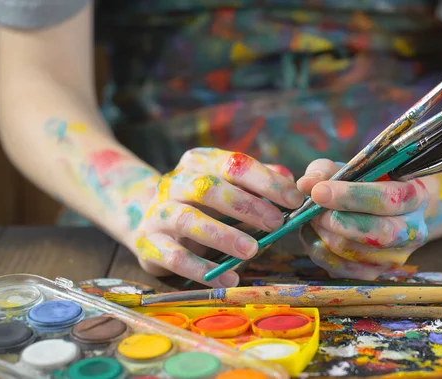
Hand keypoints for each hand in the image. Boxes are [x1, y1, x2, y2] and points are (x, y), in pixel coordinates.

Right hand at [132, 148, 303, 286]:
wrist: (147, 220)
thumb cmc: (202, 203)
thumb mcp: (228, 186)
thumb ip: (258, 183)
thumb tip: (291, 182)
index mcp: (200, 162)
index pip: (235, 164)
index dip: (266, 181)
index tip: (294, 200)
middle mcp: (176, 182)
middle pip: (210, 188)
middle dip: (247, 206)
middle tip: (276, 224)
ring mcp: (159, 213)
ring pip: (188, 220)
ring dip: (223, 236)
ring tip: (252, 251)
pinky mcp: (148, 244)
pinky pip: (175, 257)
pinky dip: (203, 270)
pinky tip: (229, 279)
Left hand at [297, 159, 428, 279]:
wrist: (386, 213)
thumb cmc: (367, 184)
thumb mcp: (352, 169)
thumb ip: (328, 171)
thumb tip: (306, 184)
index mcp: (414, 197)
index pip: (387, 199)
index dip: (350, 196)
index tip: (319, 191)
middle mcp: (412, 231)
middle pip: (377, 233)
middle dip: (337, 220)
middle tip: (313, 208)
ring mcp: (395, 257)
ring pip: (354, 252)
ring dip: (324, 234)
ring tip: (312, 217)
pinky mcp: (375, 273)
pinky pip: (341, 269)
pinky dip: (320, 251)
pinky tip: (314, 233)